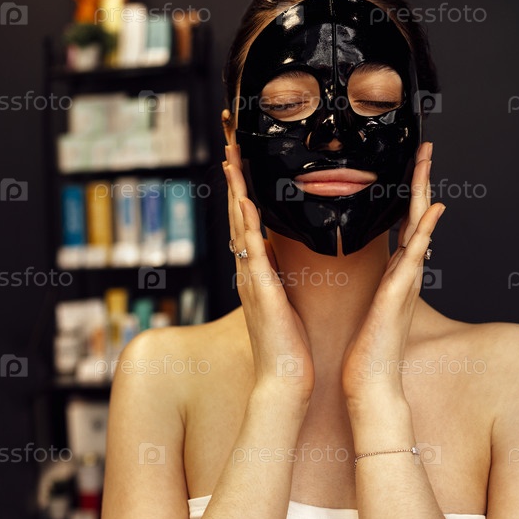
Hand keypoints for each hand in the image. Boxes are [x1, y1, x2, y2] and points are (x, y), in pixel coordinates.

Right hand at [222, 111, 313, 401]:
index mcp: (257, 269)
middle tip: (230, 140)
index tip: (241, 156)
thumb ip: (277, 273)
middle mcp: (248, 269)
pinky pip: (252, 249)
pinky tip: (245, 200)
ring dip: (236, 188)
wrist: (284, 377)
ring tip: (232, 157)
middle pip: (237, 211)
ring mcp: (251, 277)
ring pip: (239, 223)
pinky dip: (247, 223)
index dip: (243, 185)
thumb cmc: (288, 343)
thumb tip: (279, 250)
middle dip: (234, 175)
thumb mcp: (282, 298)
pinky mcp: (260, 289)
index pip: (247, 217)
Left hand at [341, 142, 445, 407]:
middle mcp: (406, 272)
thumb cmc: (368, 346)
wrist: (370, 380)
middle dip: (420, 181)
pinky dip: (425, 232)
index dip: (407, 192)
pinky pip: (415, 256)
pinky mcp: (400, 294)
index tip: (409, 163)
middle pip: (416, 217)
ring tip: (427, 162)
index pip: (402, 223)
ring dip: (423, 193)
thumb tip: (370, 262)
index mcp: (394, 272)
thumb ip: (376, 281)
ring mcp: (407, 281)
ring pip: (419, 227)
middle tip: (426, 148)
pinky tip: (432, 209)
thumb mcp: (369, 303)